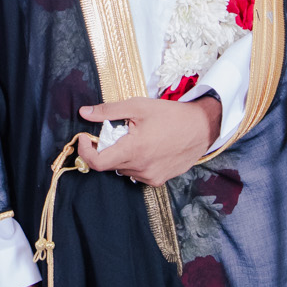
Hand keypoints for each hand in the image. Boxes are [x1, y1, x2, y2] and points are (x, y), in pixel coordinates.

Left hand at [78, 95, 221, 186]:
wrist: (202, 128)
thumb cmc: (171, 115)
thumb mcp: (137, 106)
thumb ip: (108, 111)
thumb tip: (84, 112)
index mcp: (133, 150)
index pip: (97, 162)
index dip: (84, 151)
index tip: (84, 138)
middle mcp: (140, 168)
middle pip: (109, 164)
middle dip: (105, 148)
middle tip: (116, 131)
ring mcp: (150, 177)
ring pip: (123, 169)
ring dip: (121, 155)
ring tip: (135, 138)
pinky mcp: (158, 180)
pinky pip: (136, 173)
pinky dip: (134, 162)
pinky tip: (147, 148)